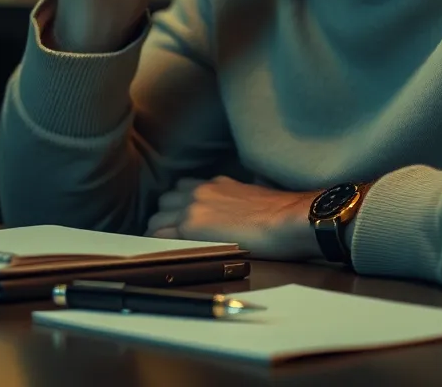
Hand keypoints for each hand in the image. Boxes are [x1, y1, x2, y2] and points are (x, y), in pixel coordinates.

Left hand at [144, 176, 320, 260]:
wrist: (285, 220)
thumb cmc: (278, 213)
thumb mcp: (252, 195)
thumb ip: (236, 197)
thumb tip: (239, 205)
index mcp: (214, 183)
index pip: (179, 191)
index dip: (176, 210)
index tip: (178, 224)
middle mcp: (199, 191)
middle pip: (163, 202)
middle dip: (164, 219)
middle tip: (172, 238)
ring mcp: (192, 207)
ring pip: (156, 219)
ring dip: (160, 232)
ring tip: (169, 250)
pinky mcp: (191, 227)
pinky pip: (160, 235)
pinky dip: (159, 246)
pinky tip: (165, 257)